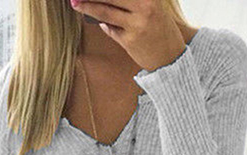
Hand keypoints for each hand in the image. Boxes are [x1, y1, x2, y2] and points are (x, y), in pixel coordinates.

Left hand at [69, 0, 186, 71]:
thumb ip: (133, 2)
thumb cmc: (160, 29)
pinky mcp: (130, 40)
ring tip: (75, 3)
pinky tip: (100, 23)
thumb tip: (106, 0)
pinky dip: (104, 25)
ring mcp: (137, 24)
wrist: (171, 57)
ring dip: (87, 6)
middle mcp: (144, 6)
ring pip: (106, 12)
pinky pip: (111, 29)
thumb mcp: (152, 6)